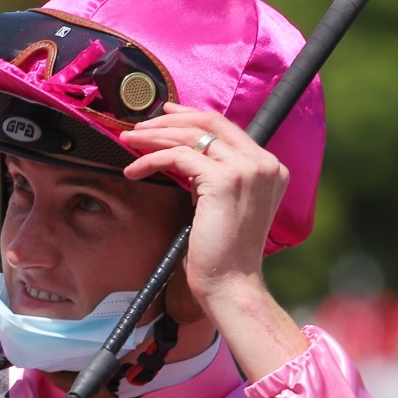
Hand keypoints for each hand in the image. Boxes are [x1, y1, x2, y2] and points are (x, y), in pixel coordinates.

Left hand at [119, 103, 306, 377]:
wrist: (230, 284)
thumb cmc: (222, 252)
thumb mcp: (222, 203)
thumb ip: (213, 175)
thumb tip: (182, 152)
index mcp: (269, 167)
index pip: (226, 127)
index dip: (190, 116)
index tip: (164, 113)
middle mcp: (263, 164)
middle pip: (209, 123)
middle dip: (168, 119)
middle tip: (138, 126)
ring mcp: (247, 169)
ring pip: (190, 136)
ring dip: (154, 136)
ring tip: (129, 141)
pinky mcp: (224, 180)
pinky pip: (177, 157)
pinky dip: (150, 160)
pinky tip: (133, 170)